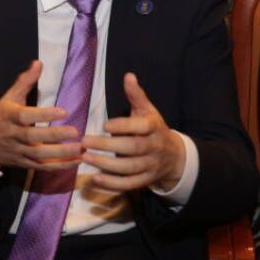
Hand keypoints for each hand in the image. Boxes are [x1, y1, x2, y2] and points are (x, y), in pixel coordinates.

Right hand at [0, 61, 83, 175]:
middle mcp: (14, 135)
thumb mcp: (8, 98)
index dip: (44, 114)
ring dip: (61, 153)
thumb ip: (25, 81)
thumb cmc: (0, 118)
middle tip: (75, 132)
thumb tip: (38, 63)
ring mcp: (19, 151)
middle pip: (34, 137)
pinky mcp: (24, 164)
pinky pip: (42, 167)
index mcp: (10, 116)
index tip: (63, 111)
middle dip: (55, 135)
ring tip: (81, 149)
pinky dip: (59, 166)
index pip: (26, 116)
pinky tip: (76, 162)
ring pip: (40, 155)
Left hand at [81, 74, 185, 192]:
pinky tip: (95, 178)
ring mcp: (151, 165)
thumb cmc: (153, 129)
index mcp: (154, 127)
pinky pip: (129, 184)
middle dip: (108, 146)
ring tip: (85, 158)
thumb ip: (136, 95)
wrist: (174, 156)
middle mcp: (154, 147)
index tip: (104, 125)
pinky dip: (113, 184)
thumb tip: (128, 75)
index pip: (141, 127)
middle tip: (85, 141)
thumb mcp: (148, 111)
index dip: (124, 126)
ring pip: (130, 168)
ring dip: (106, 165)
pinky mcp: (146, 180)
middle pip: (132, 148)